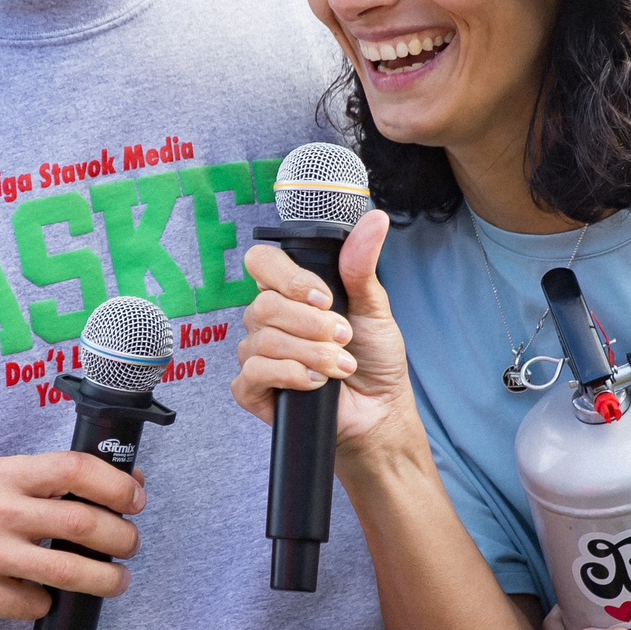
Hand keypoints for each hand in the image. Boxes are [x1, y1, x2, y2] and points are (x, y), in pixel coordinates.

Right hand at [0, 452, 145, 623]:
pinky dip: (52, 602)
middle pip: (82, 524)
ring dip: (107, 579)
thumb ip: (61, 478)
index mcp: (6, 474)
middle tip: (130, 544)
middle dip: (122, 537)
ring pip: (69, 571)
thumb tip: (130, 477)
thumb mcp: (7, 481)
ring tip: (118, 579)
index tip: (135, 500)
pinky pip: (38, 604)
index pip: (74, 469)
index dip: (115, 485)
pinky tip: (48, 595)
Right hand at [232, 209, 418, 464]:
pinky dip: (289, 376)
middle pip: (263, 305)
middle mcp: (267, 320)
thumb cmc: (373, 357)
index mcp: (289, 293)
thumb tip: (375, 219)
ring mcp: (257, 354)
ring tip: (340, 366)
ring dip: (309, 354)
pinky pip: (253, 374)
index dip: (288, 277)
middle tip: (343, 337)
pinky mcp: (252, 389)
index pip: (262, 262)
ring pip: (262, 341)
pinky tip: (314, 383)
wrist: (378, 410)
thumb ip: (361, 265)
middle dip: (311, 324)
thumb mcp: (373, 306)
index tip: (325, 298)